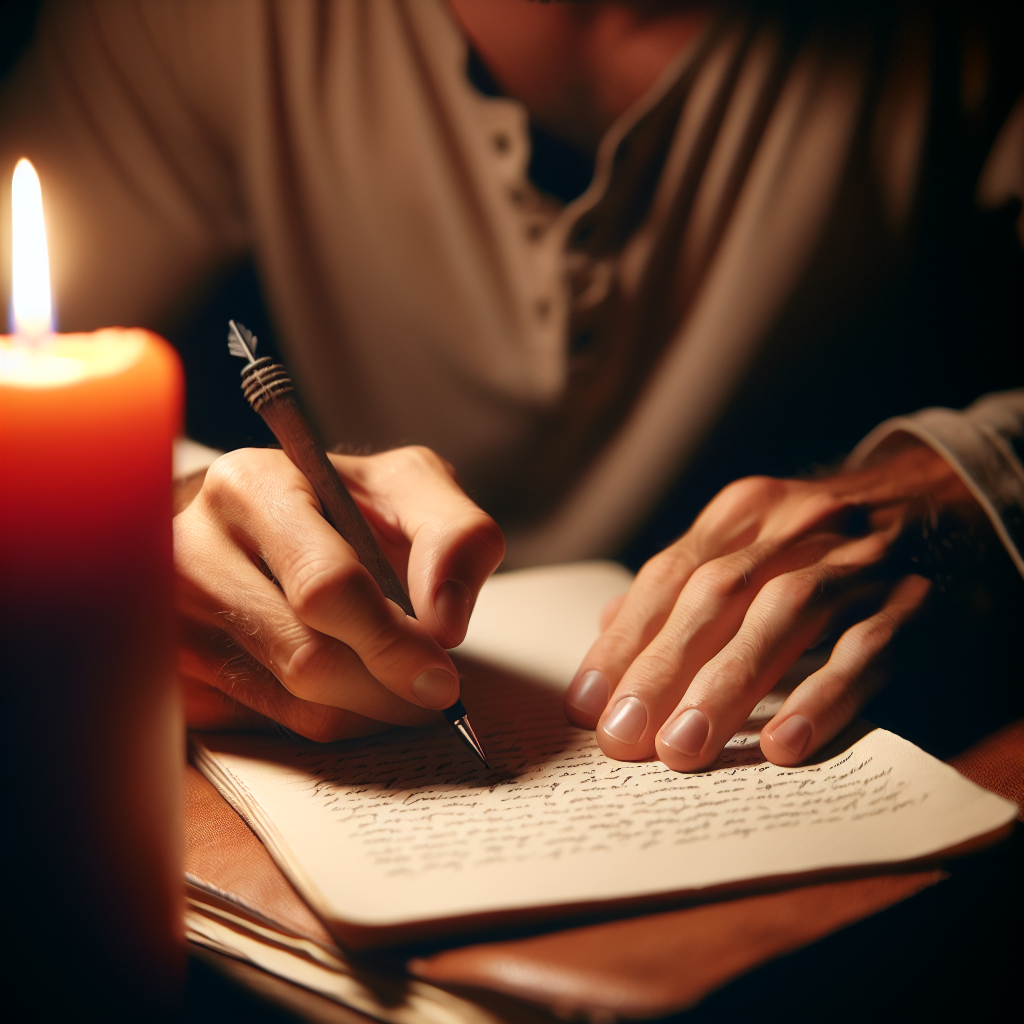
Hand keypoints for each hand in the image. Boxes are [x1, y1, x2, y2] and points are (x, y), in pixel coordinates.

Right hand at [174, 446, 504, 740]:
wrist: (272, 527)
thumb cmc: (348, 508)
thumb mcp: (412, 489)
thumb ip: (455, 534)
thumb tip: (444, 623)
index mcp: (250, 487)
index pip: (324, 586)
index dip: (392, 641)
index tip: (442, 675)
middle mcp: (193, 551)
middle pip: (306, 658)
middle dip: (388, 686)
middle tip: (434, 689)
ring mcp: (172, 622)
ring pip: (293, 705)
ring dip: (370, 709)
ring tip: (400, 680)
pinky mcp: (179, 678)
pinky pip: (273, 729)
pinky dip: (334, 720)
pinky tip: (355, 688)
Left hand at [564, 441, 987, 769]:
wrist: (950, 495)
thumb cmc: (829, 537)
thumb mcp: (754, 537)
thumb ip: (686, 581)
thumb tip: (608, 624)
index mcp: (747, 512)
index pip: (672, 575)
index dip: (625, 639)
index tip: (585, 701)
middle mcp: (797, 527)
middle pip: (717, 595)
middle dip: (661, 667)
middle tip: (620, 737)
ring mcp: (860, 561)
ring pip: (785, 618)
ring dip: (727, 686)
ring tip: (682, 749)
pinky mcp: (918, 601)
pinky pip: (867, 649)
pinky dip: (821, 696)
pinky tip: (783, 742)